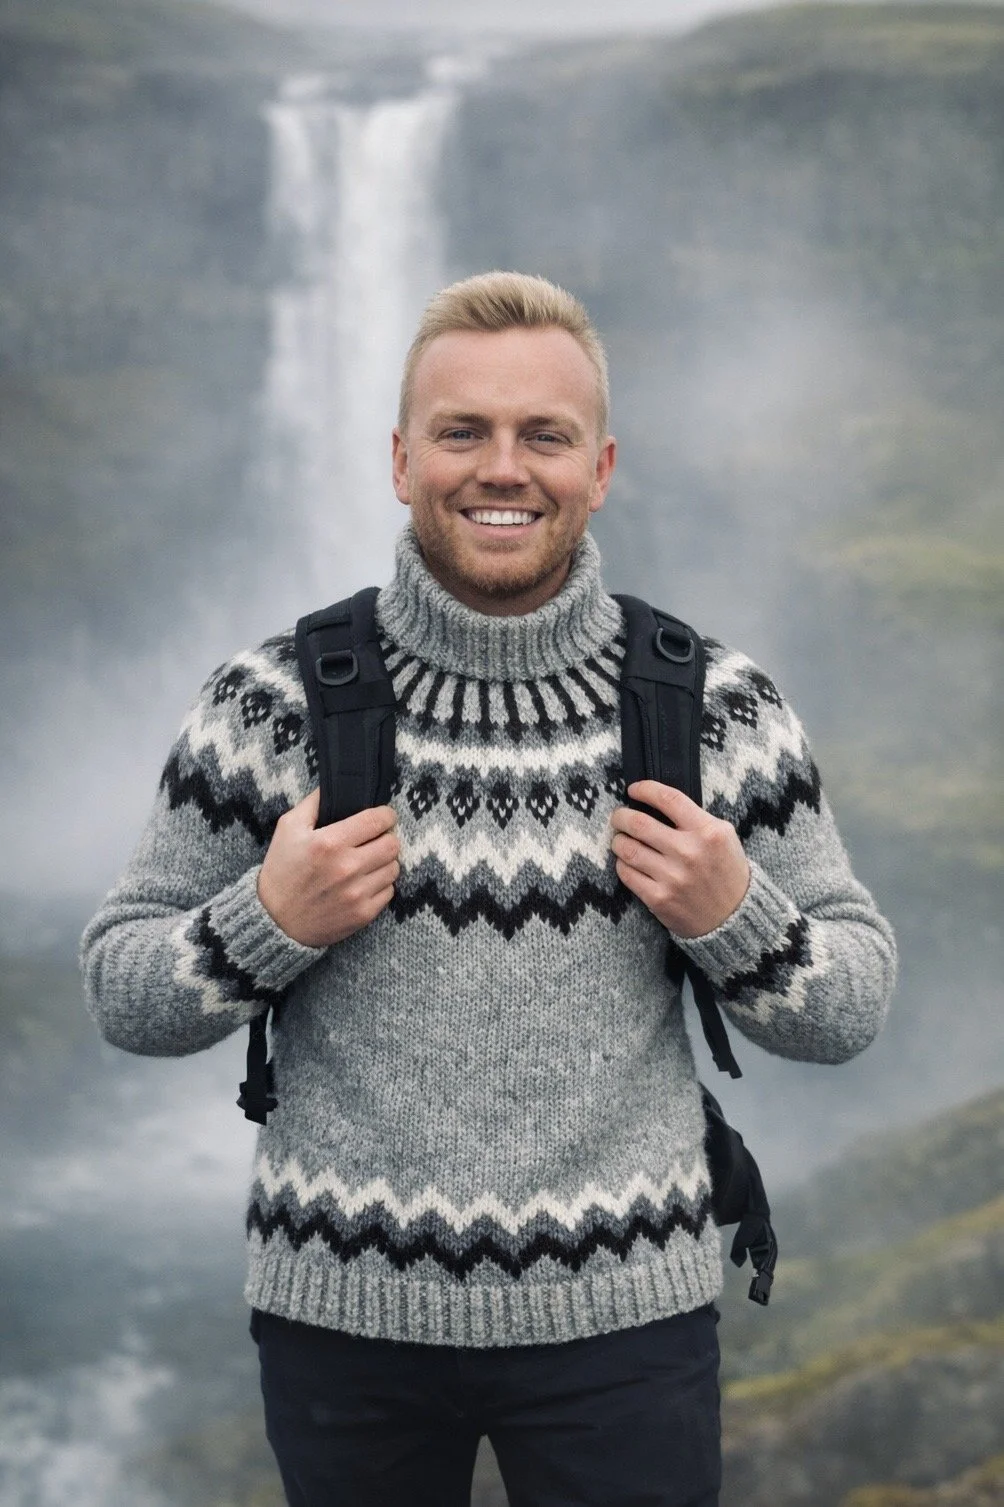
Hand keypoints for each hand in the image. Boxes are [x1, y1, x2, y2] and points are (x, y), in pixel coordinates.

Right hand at [257, 788, 399, 946]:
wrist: (275, 921)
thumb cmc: (281, 871)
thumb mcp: (288, 828)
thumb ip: (314, 803)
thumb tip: (334, 786)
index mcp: (330, 842)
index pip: (378, 820)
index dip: (386, 815)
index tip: (383, 817)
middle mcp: (347, 867)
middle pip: (392, 844)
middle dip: (386, 838)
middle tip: (374, 840)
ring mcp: (357, 893)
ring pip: (394, 868)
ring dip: (384, 862)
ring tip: (368, 862)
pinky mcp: (363, 914)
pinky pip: (389, 891)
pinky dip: (380, 885)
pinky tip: (363, 882)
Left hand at [609, 781, 749, 938]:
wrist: (734, 917)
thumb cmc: (726, 872)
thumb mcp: (723, 837)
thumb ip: (695, 818)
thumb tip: (656, 803)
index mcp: (708, 832)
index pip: (668, 799)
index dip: (645, 789)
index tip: (634, 790)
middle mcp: (689, 852)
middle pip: (639, 823)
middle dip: (621, 816)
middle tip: (619, 817)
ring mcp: (672, 877)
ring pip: (627, 848)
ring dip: (619, 841)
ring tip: (621, 840)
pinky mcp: (659, 898)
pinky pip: (627, 873)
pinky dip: (623, 864)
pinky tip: (628, 862)